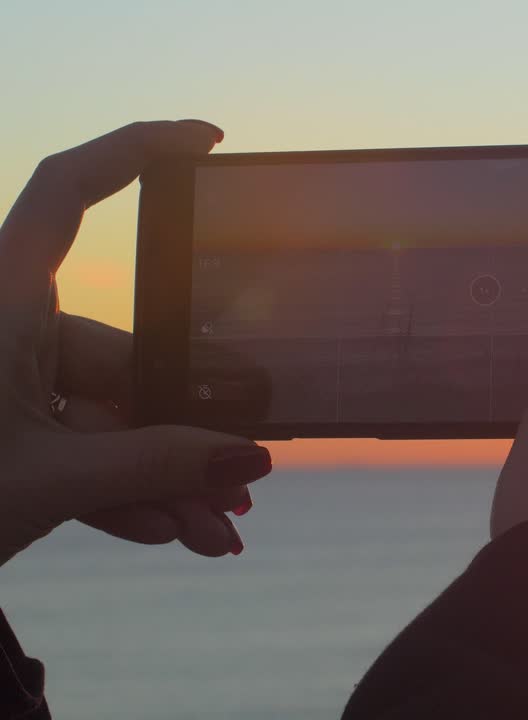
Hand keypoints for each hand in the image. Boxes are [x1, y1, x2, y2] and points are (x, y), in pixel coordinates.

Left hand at [0, 121, 272, 565]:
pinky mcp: (11, 429)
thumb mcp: (48, 482)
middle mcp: (9, 326)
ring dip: (165, 478)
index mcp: (1, 300)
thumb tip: (249, 460)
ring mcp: (10, 380)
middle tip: (237, 490)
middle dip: (185, 433)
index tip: (208, 141)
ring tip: (212, 533)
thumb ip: (157, 467)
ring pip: (113, 415)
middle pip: (125, 354)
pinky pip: (85, 448)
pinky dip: (126, 490)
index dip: (137, 149)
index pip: (68, 192)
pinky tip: (173, 532)